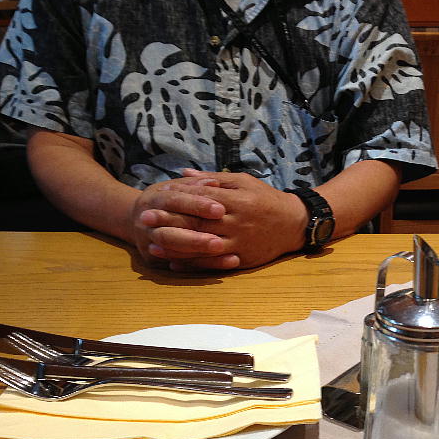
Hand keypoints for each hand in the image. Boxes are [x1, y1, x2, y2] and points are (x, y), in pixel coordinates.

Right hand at [130, 176, 229, 266]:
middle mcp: (146, 222)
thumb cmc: (168, 198)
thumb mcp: (178, 186)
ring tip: (230, 257)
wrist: (139, 218)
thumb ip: (195, 184)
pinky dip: (203, 266)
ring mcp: (149, 242)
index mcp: (154, 199)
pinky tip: (226, 264)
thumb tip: (214, 183)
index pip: (175, 201)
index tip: (220, 210)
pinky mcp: (156, 260)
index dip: (197, 205)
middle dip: (195, 239)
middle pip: (170, 233)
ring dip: (200, 255)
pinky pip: (181, 265)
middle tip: (219, 243)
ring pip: (174, 252)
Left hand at [139, 169, 307, 270]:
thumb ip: (213, 179)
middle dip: (169, 223)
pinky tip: (174, 264)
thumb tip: (184, 173)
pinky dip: (193, 265)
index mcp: (237, 201)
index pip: (201, 201)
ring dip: (175, 248)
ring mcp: (239, 243)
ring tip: (152, 246)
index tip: (154, 199)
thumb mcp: (243, 181)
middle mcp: (237, 223)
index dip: (177, 201)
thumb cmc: (266, 199)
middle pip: (198, 224)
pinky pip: (214, 264)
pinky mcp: (243, 259)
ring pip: (203, 247)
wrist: (294, 224)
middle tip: (144, 221)